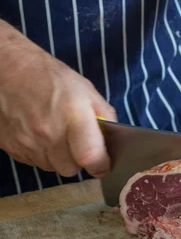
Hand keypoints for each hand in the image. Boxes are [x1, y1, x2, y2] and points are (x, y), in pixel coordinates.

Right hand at [0, 22, 115, 177]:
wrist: (5, 69)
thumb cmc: (48, 76)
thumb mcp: (85, 89)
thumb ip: (103, 115)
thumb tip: (113, 139)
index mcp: (72, 116)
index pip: (90, 157)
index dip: (100, 165)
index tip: (103, 163)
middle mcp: (49, 133)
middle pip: (71, 169)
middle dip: (78, 160)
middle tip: (77, 143)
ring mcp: (28, 143)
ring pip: (52, 168)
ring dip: (59, 158)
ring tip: (56, 134)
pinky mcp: (12, 148)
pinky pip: (34, 162)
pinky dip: (41, 154)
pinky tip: (39, 134)